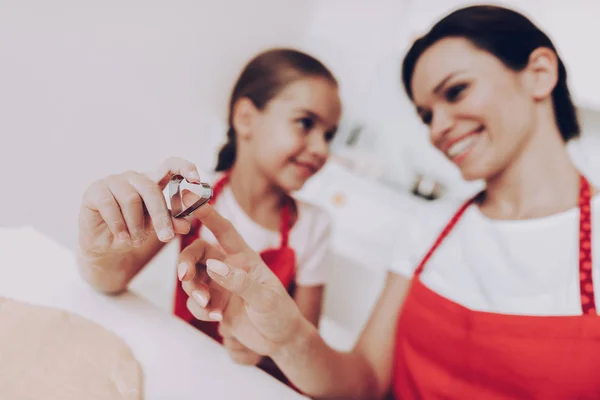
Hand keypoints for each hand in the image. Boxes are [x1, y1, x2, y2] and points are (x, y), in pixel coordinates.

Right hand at [79, 157, 200, 256]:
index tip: (197, 179)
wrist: (106, 248)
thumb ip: (171, 223)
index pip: (170, 165)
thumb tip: (186, 224)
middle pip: (151, 189)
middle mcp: (133, 177)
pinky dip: (118, 226)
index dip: (184, 167)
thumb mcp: (156, 228)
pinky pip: (109, 205)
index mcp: (152, 181)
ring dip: (136, 226)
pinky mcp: (94, 190)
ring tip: (135, 241)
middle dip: (160, 216)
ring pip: (131, 199)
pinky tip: (122, 238)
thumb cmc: (134, 232)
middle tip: (166, 237)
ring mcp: (112, 181)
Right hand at [177, 191, 307, 357]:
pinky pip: (195, 302)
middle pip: (197, 252)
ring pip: (192, 277)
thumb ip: (240, 282)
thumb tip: (214, 266)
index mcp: (245, 257)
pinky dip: (199, 309)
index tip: (190, 198)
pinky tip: (216, 318)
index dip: (208, 214)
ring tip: (206, 305)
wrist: (280, 340)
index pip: (224, 230)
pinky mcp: (213, 304)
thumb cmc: (280, 313)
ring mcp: (219, 286)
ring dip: (192, 288)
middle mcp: (228, 267)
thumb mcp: (264, 298)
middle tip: (184, 275)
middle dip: (186, 261)